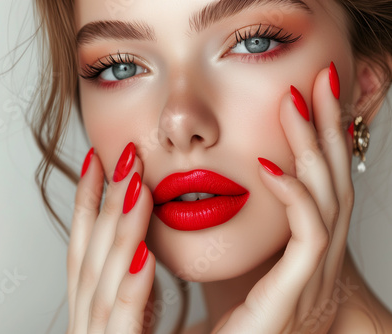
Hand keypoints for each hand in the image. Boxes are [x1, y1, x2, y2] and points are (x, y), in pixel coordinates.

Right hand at [67, 143, 155, 332]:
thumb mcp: (137, 324)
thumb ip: (140, 294)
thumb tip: (147, 254)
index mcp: (92, 311)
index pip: (83, 247)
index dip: (85, 200)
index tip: (96, 159)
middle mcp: (88, 322)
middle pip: (91, 252)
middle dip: (105, 200)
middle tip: (127, 154)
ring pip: (103, 278)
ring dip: (120, 229)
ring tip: (139, 186)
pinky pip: (123, 320)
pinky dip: (130, 287)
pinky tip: (145, 255)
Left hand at [215, 63, 353, 333]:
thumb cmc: (236, 315)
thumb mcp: (239, 257)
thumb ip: (237, 223)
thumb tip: (209, 187)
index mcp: (302, 241)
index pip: (317, 177)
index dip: (317, 136)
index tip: (304, 95)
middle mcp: (316, 251)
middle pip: (331, 175)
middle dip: (327, 125)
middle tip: (320, 79)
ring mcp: (311, 270)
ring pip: (325, 194)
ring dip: (312, 145)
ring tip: (295, 103)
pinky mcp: (296, 288)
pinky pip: (308, 235)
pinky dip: (293, 196)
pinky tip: (269, 166)